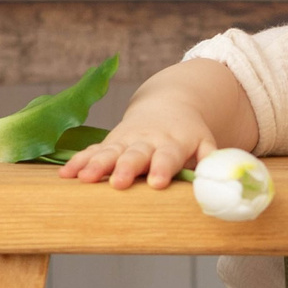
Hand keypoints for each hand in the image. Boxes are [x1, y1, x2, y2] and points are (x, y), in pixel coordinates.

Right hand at [58, 101, 213, 188]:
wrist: (168, 105)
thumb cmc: (189, 134)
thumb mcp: (206, 142)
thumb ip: (212, 160)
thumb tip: (221, 181)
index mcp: (174, 141)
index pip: (168, 156)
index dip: (162, 168)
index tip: (157, 182)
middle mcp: (147, 140)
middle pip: (135, 154)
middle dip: (126, 168)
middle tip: (119, 182)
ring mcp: (126, 140)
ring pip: (109, 152)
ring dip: (96, 165)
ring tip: (84, 179)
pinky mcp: (110, 142)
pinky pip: (92, 151)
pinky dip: (79, 162)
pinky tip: (66, 175)